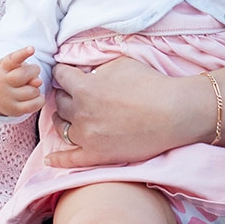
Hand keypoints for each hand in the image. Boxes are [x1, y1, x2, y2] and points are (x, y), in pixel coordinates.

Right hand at [0, 47, 43, 116]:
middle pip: (23, 75)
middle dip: (34, 71)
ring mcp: (8, 97)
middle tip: (33, 72)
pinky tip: (36, 96)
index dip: (22, 54)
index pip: (12, 59)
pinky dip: (40, 100)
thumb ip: (26, 69)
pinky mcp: (14, 110)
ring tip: (31, 86)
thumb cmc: (9, 76)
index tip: (31, 48)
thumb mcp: (12, 67)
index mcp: (2, 68)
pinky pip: (33, 105)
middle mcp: (3, 82)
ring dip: (36, 87)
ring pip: (31, 91)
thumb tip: (38, 82)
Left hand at [45, 57, 199, 168]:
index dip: (63, 72)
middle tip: (70, 93)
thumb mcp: (120, 64)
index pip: (61, 76)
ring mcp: (87, 136)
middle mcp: (81, 112)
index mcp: (85, 87)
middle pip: (59, 102)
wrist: (174, 113)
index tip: (66, 73)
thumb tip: (86, 73)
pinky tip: (50, 159)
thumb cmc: (151, 84)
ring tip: (66, 117)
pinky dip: (58, 159)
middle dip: (63, 95)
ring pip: (62, 128)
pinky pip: (70, 159)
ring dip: (62, 120)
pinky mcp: (97, 155)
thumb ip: (97, 69)